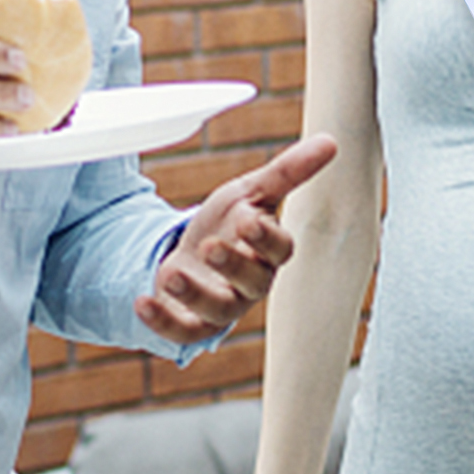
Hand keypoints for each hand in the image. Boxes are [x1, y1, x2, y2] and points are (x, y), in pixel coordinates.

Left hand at [135, 135, 337, 344]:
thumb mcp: (250, 192)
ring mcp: (222, 307)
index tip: (249, 219)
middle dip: (232, 264)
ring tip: (171, 274)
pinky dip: (162, 321)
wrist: (192, 254)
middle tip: (210, 246)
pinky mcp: (193, 324)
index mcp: (269, 251)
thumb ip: (288, 172)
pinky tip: (142, 303)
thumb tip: (331, 142)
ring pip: (218, 310)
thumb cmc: (228, 224)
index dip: (266, 237)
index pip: (279, 250)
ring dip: (194, 294)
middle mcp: (251, 283)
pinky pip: (182, 331)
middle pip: (252, 282)